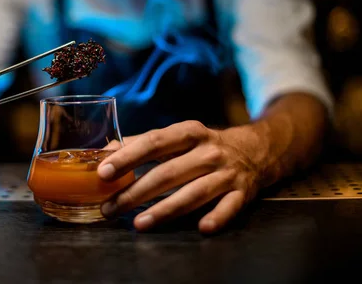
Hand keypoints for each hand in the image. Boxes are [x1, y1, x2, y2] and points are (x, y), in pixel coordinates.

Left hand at [97, 120, 271, 233]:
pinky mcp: (242, 193)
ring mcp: (226, 173)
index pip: (154, 142)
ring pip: (193, 193)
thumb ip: (142, 143)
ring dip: (165, 209)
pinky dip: (216, 217)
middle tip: (110, 208)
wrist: (256, 149)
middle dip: (136, 192)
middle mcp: (208, 152)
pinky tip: (202, 228)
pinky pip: (229, 207)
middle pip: (168, 173)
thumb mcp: (178, 137)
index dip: (128, 157)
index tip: (104, 171)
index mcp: (188, 133)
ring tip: (138, 223)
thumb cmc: (204, 145)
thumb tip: (105, 151)